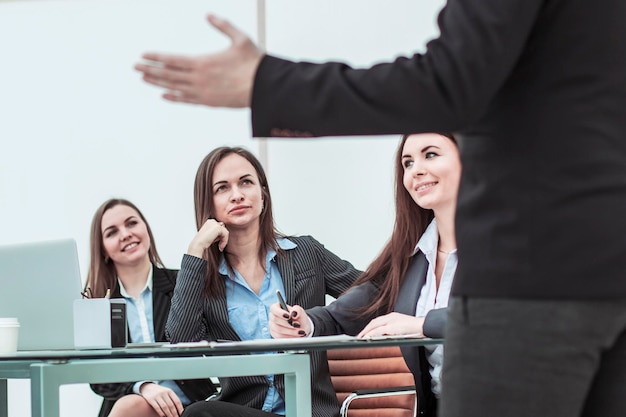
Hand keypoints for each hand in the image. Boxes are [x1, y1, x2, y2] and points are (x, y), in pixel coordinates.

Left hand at [134, 14, 263, 107]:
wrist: (264, 88)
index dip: (156, 57)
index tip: (143, 55)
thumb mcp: (239, 39)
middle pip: (169, 74)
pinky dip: (173, 97)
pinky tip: (164, 95)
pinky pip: (186, 100)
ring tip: (145, 78)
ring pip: (174, 87)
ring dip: (158, 83)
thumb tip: (209, 15)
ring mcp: (203, 92)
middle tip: (135, 67)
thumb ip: (223, 26)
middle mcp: (199, 79)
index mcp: (203, 62)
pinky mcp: (209, 102)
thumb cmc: (254, 63)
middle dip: (150, 69)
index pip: (172, 59)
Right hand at [139, 382, 182, 416]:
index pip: (177, 400)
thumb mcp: (166, 392)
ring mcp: (157, 396)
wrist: (147, 387)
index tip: (181, 413)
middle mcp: (164, 393)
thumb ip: (172, 399)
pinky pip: (157, 407)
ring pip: (164, 407)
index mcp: (169, 391)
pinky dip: (161, 413)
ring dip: (168, 414)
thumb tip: (178, 409)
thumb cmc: (159, 392)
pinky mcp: (151, 399)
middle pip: (171, 405)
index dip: (180, 408)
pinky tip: (163, 416)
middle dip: (174, 413)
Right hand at [188, 219, 228, 256]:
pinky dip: (225, 241)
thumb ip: (216, 233)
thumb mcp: (211, 235)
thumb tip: (224, 234)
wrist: (198, 245)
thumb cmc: (203, 242)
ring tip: (220, 246)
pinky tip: (220, 246)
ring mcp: (215, 223)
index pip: (220, 227)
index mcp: (209, 222)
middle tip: (219, 244)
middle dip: (222, 236)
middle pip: (223, 228)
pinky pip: (226, 234)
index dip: (220, 235)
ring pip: (225, 231)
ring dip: (224, 240)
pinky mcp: (218, 227)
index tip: (218, 243)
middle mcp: (212, 221)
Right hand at [269, 302, 310, 337]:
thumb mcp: (300, 311)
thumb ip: (297, 310)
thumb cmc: (299, 318)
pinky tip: (296, 335)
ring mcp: (273, 326)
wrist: (301, 327)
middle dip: (288, 323)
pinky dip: (289, 337)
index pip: (273, 309)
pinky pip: (280, 337)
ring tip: (300, 331)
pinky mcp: (275, 334)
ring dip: (291, 331)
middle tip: (298, 325)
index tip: (289, 316)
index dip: (280, 313)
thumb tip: (293, 313)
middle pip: (275, 320)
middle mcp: (273, 317)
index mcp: (276, 308)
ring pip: (278, 330)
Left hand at [357, 312, 424, 338]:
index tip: (365, 332)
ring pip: (374, 325)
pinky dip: (371, 334)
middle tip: (359, 336)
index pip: (378, 321)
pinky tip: (367, 338)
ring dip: (366, 332)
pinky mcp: (392, 327)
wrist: (425, 326)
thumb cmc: (416, 329)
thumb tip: (386, 336)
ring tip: (361, 338)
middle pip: (374, 322)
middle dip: (365, 329)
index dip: (370, 326)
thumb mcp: (403, 328)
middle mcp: (391, 317)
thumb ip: (395, 330)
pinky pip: (378, 330)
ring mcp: (391, 321)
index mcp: (393, 316)